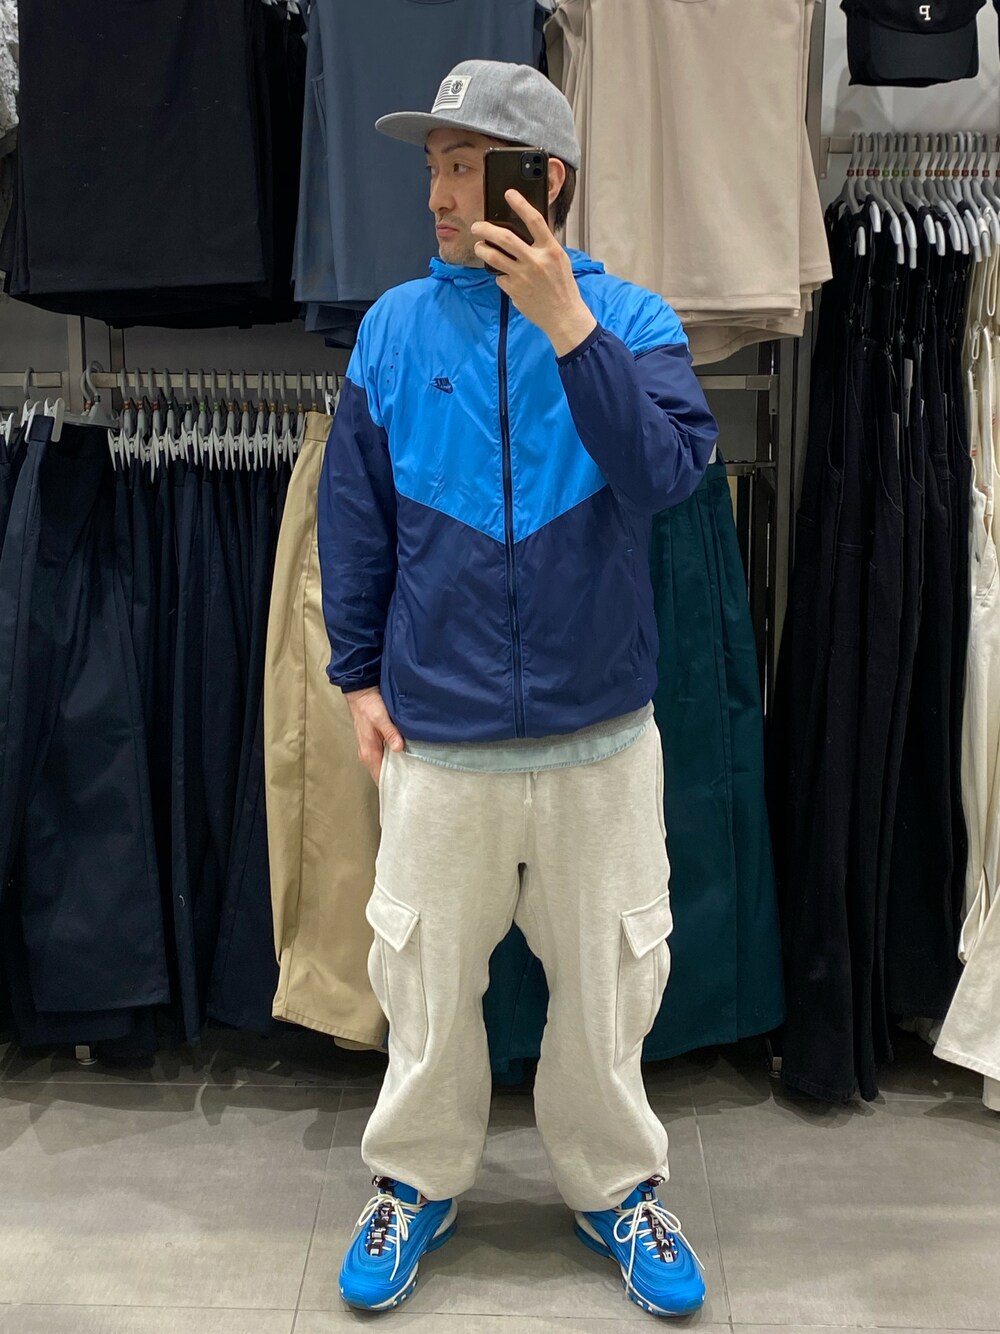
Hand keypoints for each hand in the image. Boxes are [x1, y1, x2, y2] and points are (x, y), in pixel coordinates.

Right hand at [345, 686, 404, 784]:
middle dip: (397, 779)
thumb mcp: (381, 718)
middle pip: (382, 775)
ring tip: (412, 773)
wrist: (361, 694)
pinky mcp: (374, 744)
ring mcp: (370, 750)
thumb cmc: (368, 706)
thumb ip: (390, 733)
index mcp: (369, 752)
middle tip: (414, 781)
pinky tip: (405, 758)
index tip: (406, 788)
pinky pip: (384, 758)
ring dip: (396, 769)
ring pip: (384, 767)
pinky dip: (393, 761)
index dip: (392, 784)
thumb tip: (398, 748)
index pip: (380, 778)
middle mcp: (368, 754)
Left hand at [471, 191, 596, 356]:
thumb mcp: (560, 260)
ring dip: (482, 249)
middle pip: (504, 238)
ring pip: (493, 257)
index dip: (520, 204)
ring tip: (479, 246)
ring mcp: (522, 276)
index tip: (509, 193)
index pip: (534, 220)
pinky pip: (499, 277)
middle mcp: (535, 261)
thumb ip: (544, 246)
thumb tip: (525, 232)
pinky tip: (504, 276)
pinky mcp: (513, 290)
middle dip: (485, 229)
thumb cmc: (563, 287)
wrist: (563, 316)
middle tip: (476, 226)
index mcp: (550, 250)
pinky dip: (499, 275)